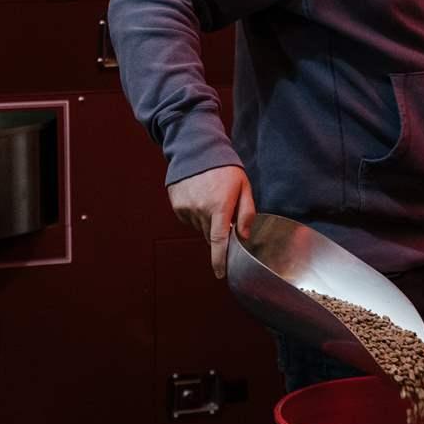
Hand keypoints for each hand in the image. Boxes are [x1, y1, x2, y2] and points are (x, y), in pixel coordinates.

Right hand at [166, 164, 256, 278]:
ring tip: (211, 200)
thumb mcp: (243, 187)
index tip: (220, 274)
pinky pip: (189, 219)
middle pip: (211, 236)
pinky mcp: (177, 205)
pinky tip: (199, 198)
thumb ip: (246, 213)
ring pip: (200, 228)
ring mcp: (187, 208)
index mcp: (219, 207)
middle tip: (224, 213)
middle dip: (219, 232)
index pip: (219, 241)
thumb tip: (244, 236)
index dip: (219, 260)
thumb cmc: (225, 168)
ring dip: (207, 222)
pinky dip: (196, 215)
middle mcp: (201, 210)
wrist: (196, 150)